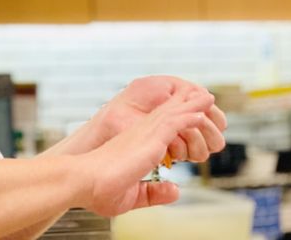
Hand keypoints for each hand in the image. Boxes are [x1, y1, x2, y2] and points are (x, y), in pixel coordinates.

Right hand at [77, 86, 214, 216]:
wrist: (82, 181)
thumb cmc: (99, 190)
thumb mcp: (133, 195)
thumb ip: (154, 192)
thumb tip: (175, 190)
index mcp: (134, 147)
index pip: (158, 130)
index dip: (173, 121)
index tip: (185, 116)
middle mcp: (139, 137)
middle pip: (167, 116)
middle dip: (184, 105)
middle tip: (200, 95)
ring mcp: (144, 136)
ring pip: (173, 115)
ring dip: (192, 106)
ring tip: (208, 97)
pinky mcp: (149, 140)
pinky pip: (174, 124)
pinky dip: (189, 117)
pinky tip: (202, 113)